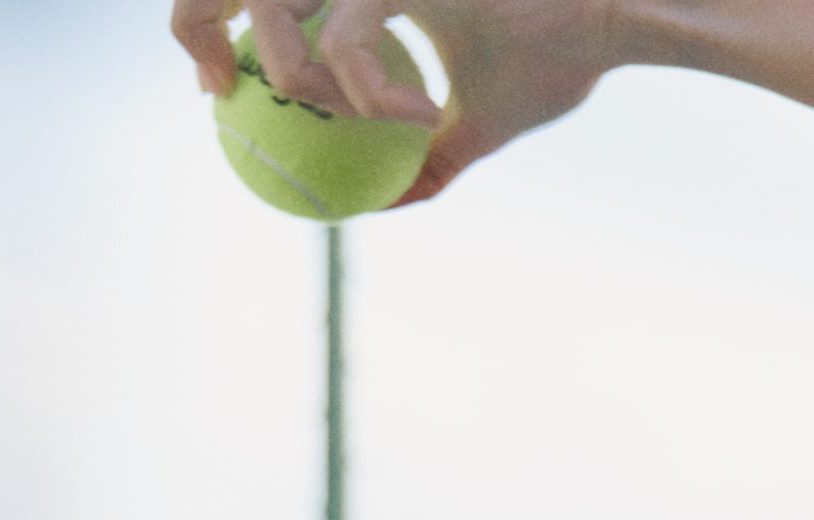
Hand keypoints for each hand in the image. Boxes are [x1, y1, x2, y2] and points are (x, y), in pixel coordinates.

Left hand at [172, 1, 621, 202]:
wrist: (611, 20)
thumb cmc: (554, 58)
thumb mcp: (481, 121)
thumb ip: (429, 156)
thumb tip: (387, 204)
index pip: (274, 0)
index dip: (222, 31)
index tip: (224, 92)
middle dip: (202, 23)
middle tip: (220, 94)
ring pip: (283, 3)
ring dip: (294, 71)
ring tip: (339, 112)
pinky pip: (350, 35)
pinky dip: (364, 89)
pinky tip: (409, 116)